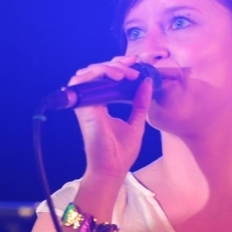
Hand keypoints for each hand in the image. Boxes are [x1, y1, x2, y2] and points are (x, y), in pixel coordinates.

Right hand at [69, 55, 152, 179]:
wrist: (112, 168)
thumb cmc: (122, 152)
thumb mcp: (137, 122)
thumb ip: (140, 103)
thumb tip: (147, 82)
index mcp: (102, 105)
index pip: (106, 79)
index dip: (119, 67)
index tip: (136, 65)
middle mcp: (92, 102)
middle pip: (97, 72)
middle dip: (115, 64)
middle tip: (133, 65)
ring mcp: (86, 104)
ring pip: (88, 73)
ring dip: (108, 68)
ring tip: (126, 74)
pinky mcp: (83, 107)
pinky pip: (83, 81)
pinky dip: (98, 73)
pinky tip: (116, 77)